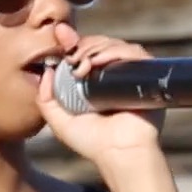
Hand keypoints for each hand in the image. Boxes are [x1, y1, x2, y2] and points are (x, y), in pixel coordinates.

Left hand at [37, 34, 166, 169]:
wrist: (119, 153)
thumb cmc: (90, 141)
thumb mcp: (58, 120)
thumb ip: (46, 98)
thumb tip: (47, 70)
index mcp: (93, 82)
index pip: (84, 51)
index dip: (71, 43)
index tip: (59, 37)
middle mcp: (113, 76)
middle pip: (99, 43)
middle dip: (81, 45)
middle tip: (72, 58)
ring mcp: (130, 75)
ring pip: (115, 44)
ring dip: (96, 47)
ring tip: (84, 64)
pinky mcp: (146, 76)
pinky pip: (135, 53)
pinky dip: (117, 51)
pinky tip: (99, 62)